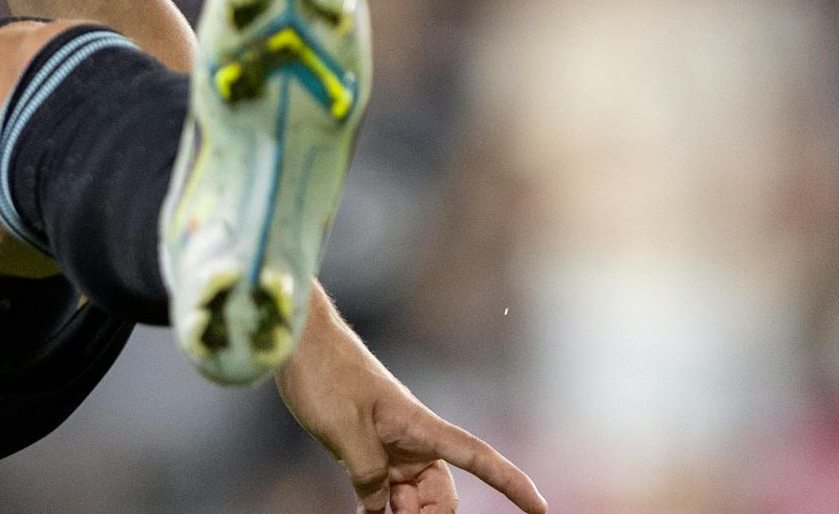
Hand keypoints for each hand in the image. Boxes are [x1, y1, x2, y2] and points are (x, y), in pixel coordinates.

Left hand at [277, 285, 543, 513]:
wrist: (297, 340)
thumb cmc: (325, 371)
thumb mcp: (345, 430)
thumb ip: (368, 476)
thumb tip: (379, 510)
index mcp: (420, 427)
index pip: (479, 457)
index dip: (512, 483)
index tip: (541, 509)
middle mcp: (412, 439)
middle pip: (440, 496)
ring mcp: (390, 446)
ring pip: (412, 498)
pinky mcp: (366, 448)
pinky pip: (384, 491)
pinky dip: (378, 509)